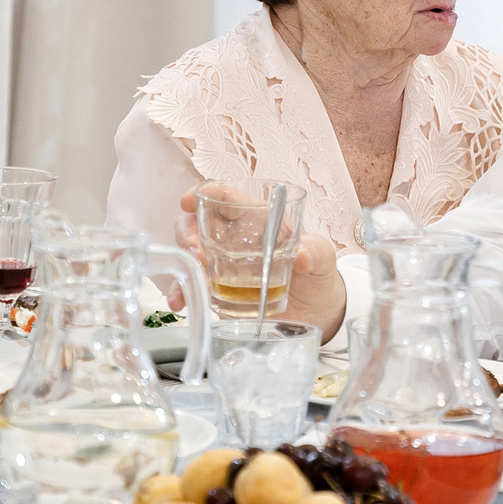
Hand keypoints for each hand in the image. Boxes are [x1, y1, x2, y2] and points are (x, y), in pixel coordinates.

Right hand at [175, 190, 349, 337]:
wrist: (316, 309)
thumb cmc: (316, 272)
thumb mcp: (322, 257)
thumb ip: (316, 252)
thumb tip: (304, 257)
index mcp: (257, 218)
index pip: (227, 198)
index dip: (206, 194)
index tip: (188, 200)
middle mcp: (234, 237)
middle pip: (197, 223)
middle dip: (188, 233)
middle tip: (196, 253)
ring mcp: (223, 264)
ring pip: (189, 254)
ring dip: (183, 266)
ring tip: (192, 280)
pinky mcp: (218, 290)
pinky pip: (193, 287)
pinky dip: (182, 293)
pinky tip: (180, 302)